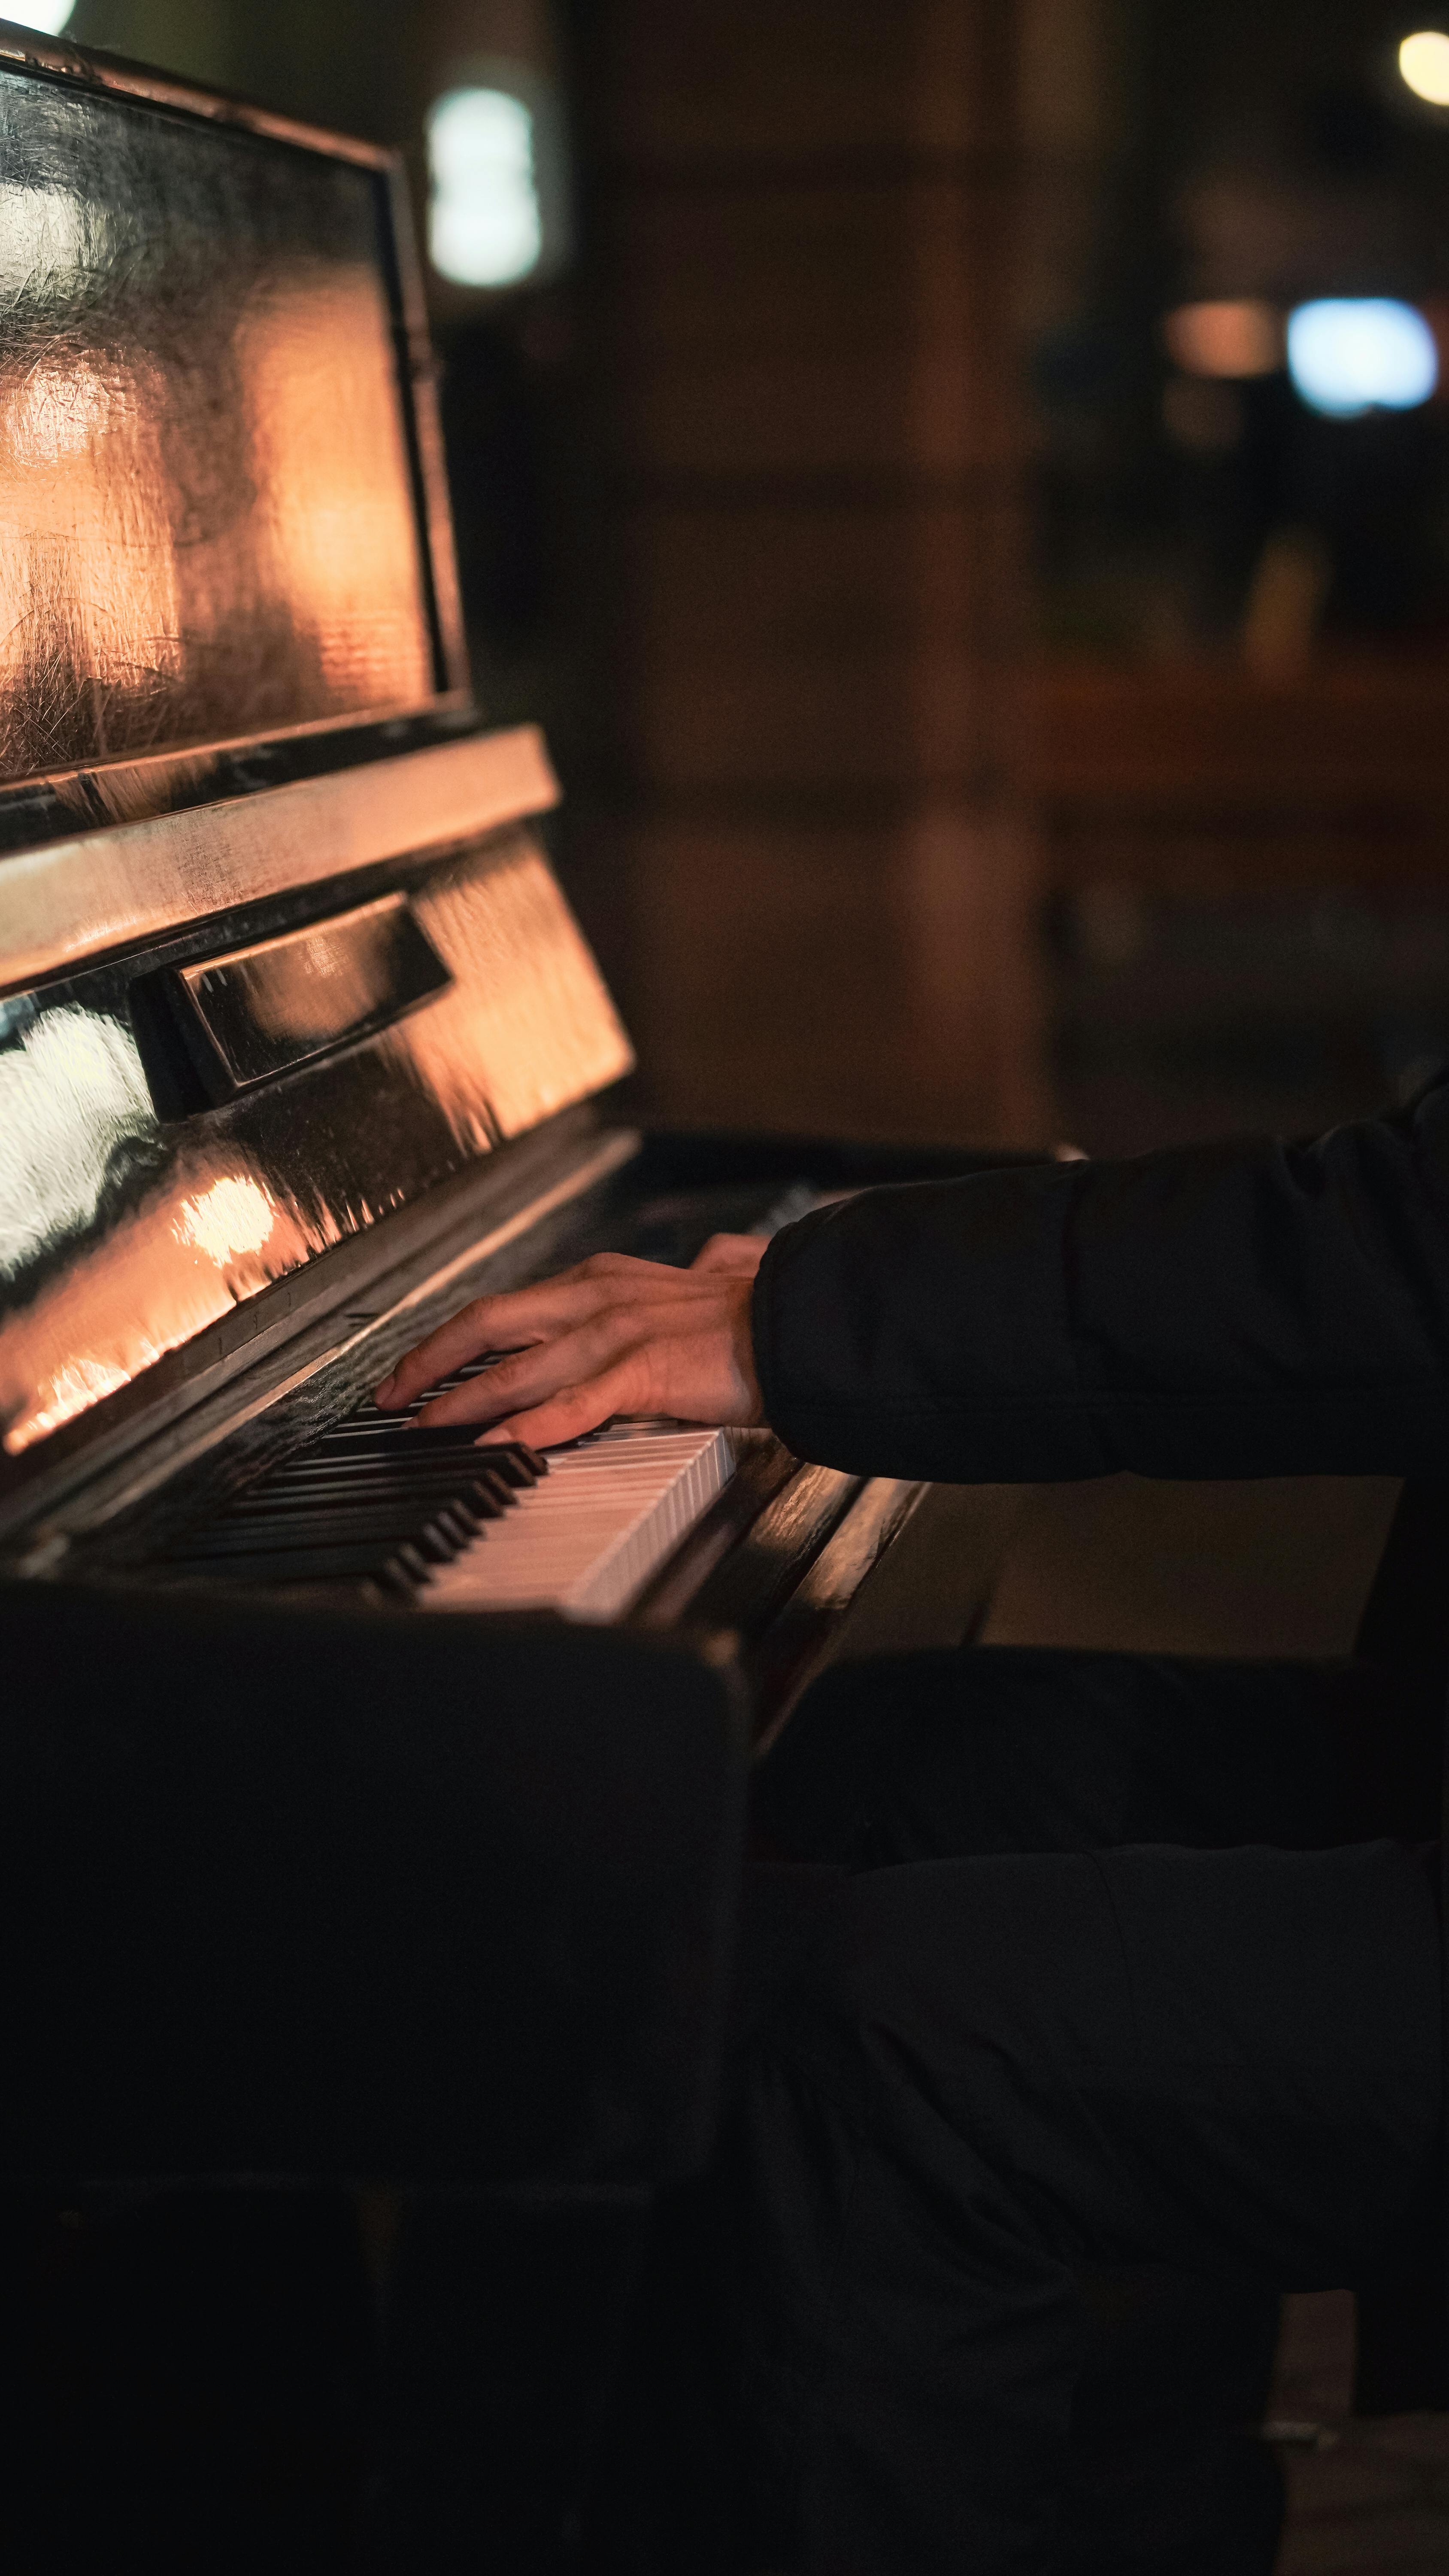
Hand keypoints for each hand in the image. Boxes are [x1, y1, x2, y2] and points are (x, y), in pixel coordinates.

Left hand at [373, 1236, 768, 1445]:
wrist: (806, 1324)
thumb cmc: (758, 1316)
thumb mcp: (699, 1286)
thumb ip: (675, 1284)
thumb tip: (700, 1264)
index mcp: (605, 1280)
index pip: (507, 1308)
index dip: (451, 1338)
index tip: (416, 1368)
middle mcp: (600, 1297)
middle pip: (490, 1325)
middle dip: (431, 1364)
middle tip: (390, 1399)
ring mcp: (619, 1332)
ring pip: (519, 1367)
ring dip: (463, 1402)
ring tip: (425, 1431)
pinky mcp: (645, 1370)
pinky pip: (574, 1402)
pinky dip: (528, 1424)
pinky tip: (497, 1444)